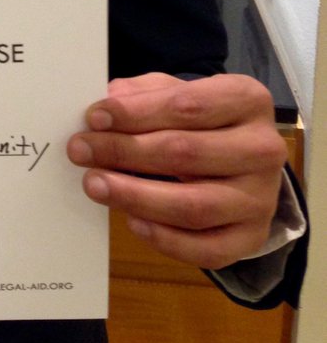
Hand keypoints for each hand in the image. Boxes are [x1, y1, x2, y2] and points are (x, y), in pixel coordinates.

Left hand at [67, 73, 285, 269]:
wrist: (246, 163)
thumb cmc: (203, 121)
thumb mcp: (178, 93)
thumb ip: (146, 93)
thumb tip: (109, 101)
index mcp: (247, 100)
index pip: (187, 105)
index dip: (137, 112)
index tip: (95, 117)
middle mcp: (263, 149)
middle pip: (186, 153)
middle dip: (125, 151)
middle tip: (80, 150)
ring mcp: (261, 199)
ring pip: (194, 206)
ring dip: (136, 196)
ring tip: (94, 184)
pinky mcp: (251, 237)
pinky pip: (206, 249)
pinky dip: (165, 239)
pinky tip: (131, 221)